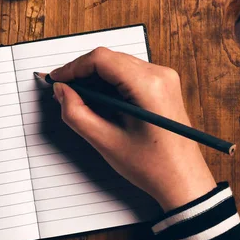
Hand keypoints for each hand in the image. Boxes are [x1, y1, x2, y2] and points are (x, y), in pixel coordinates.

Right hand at [49, 48, 216, 210]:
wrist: (183, 181)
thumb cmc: (152, 166)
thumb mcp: (105, 141)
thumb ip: (76, 113)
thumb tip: (62, 91)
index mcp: (148, 85)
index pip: (101, 59)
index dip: (73, 67)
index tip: (56, 80)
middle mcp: (160, 75)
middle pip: (109, 59)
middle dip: (82, 73)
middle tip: (63, 92)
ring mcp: (165, 79)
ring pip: (118, 65)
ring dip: (95, 79)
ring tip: (78, 100)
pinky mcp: (164, 86)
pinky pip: (129, 74)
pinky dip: (109, 84)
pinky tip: (98, 102)